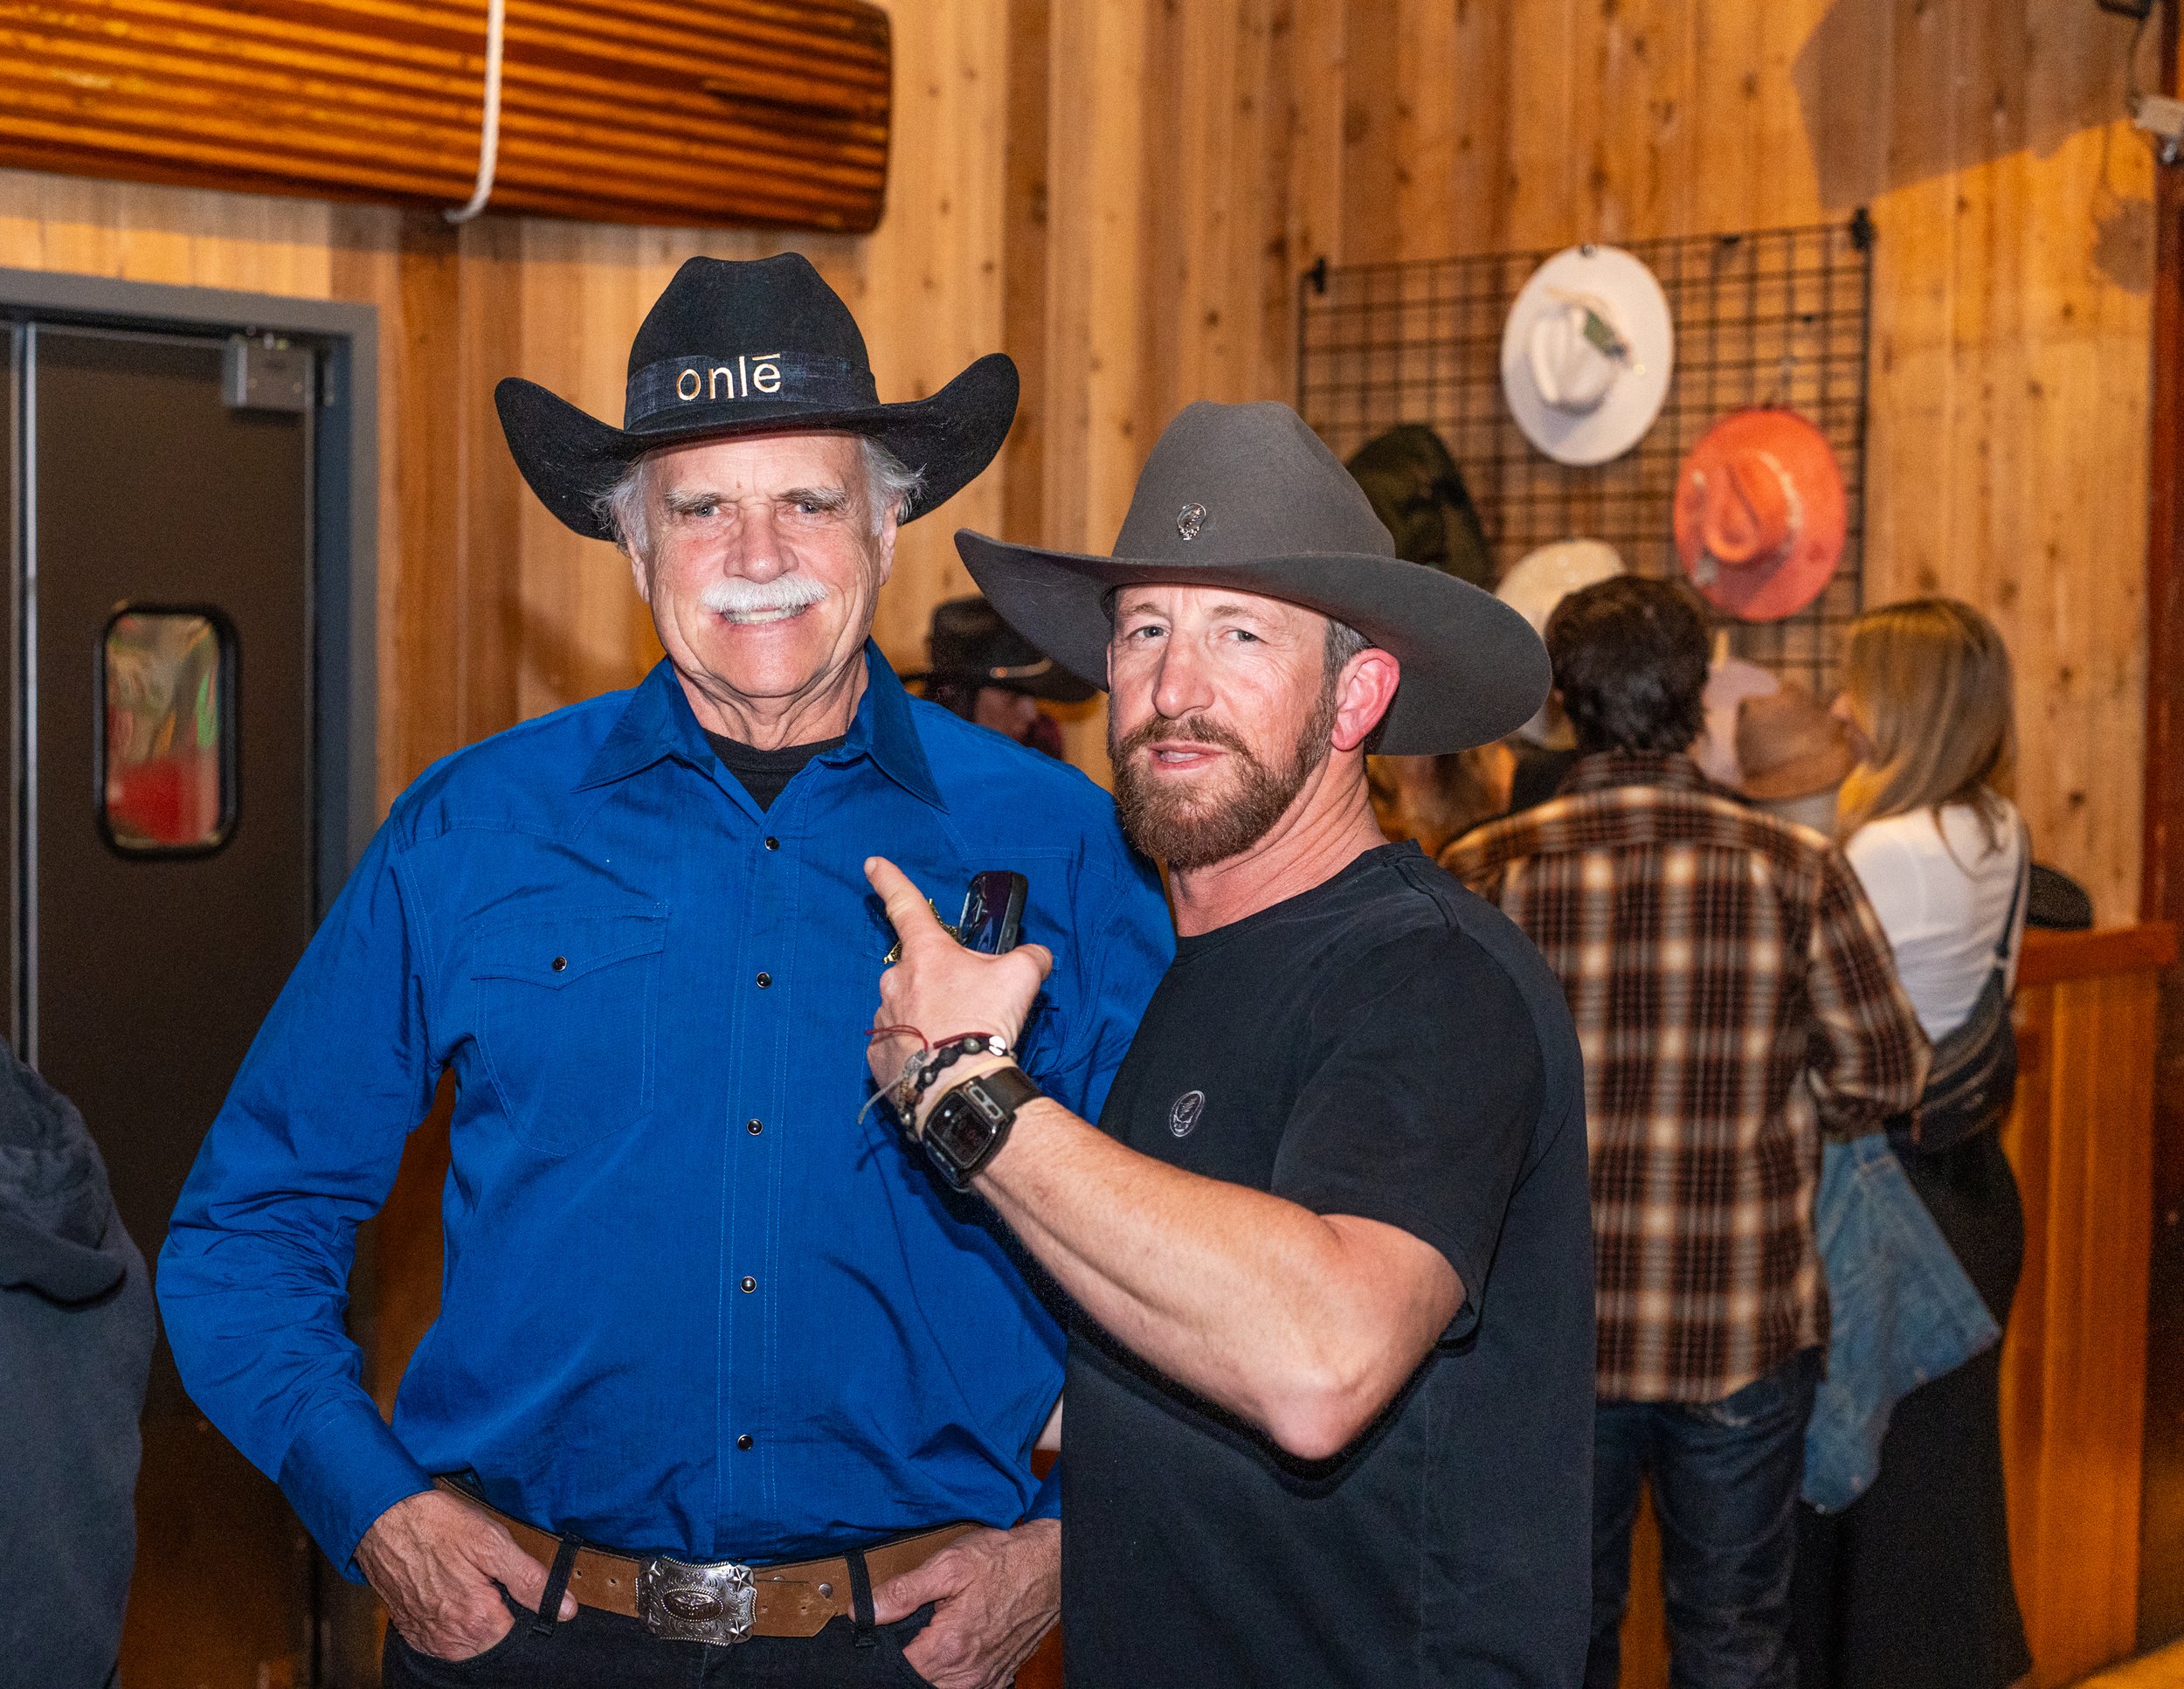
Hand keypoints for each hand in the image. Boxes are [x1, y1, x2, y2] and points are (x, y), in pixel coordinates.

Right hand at [355, 1489, 572, 1660]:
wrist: (382, 1519)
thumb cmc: (436, 1525)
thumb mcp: (493, 1543)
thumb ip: (531, 1581)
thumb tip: (565, 1609)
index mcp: (478, 1622)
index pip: (521, 1634)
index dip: (525, 1606)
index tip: (514, 1584)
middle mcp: (451, 1640)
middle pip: (496, 1638)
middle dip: (500, 1611)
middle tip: (486, 1576)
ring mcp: (429, 1639)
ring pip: (471, 1640)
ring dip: (477, 1616)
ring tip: (467, 1580)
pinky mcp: (413, 1632)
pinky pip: (445, 1638)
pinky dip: (454, 1619)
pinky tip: (451, 1590)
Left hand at [866, 858, 1052, 1110]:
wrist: (960, 1085)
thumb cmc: (984, 1023)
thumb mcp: (1021, 977)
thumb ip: (1030, 955)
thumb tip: (1037, 955)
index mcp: (927, 952)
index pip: (906, 905)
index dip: (890, 880)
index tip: (872, 864)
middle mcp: (897, 980)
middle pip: (918, 969)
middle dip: (941, 980)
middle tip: (970, 1004)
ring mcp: (884, 1018)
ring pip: (907, 1007)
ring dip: (928, 1016)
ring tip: (956, 1039)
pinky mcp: (878, 1055)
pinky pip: (898, 1044)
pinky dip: (916, 1049)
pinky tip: (937, 1061)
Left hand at [873, 1519, 1059, 1688]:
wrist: (1052, 1565)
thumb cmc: (1004, 1561)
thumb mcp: (950, 1563)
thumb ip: (904, 1591)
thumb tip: (864, 1611)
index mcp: (949, 1646)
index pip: (896, 1669)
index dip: (882, 1651)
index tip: (879, 1633)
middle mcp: (968, 1673)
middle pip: (917, 1682)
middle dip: (906, 1662)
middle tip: (907, 1633)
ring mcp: (986, 1679)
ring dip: (929, 1670)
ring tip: (930, 1639)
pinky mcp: (999, 1677)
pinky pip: (966, 1688)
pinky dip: (953, 1677)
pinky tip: (951, 1653)